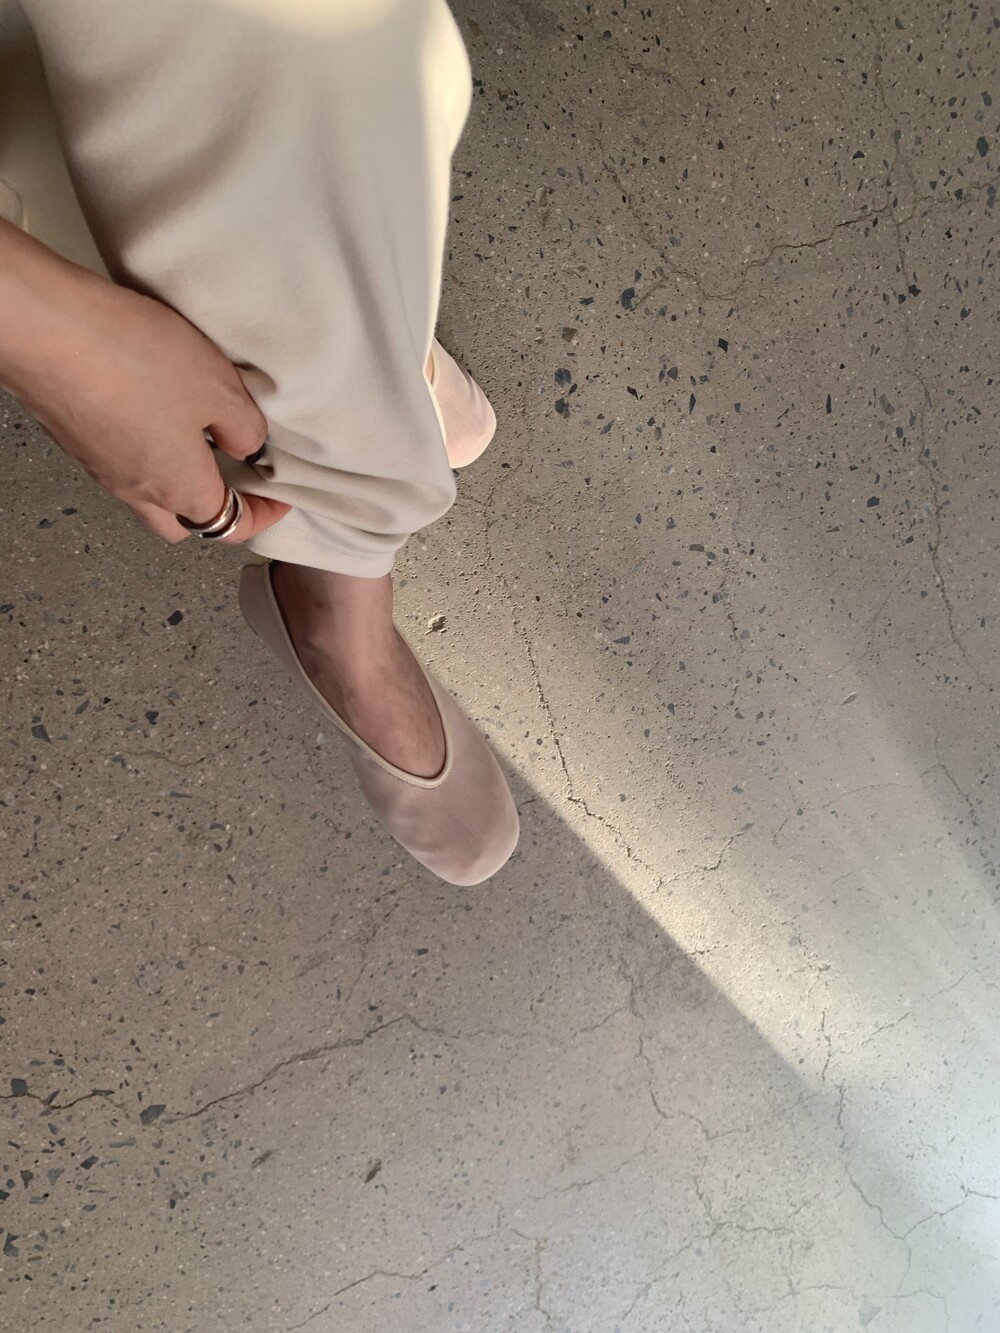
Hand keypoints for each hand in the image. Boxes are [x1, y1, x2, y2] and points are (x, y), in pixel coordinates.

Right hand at [0, 222, 289, 542]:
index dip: (262, 517)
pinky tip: (154, 405)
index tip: (279, 501)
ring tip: (198, 432)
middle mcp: (136, 489)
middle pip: (181, 522)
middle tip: (235, 477)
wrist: (44, 328)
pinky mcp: (75, 435)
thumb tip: (247, 445)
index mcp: (181, 490)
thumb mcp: (219, 387)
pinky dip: (144, 446)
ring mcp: (100, 465)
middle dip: (212, 509)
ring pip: (147, 491)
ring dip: (176, 473)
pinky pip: (119, 457)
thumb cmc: (131, 359)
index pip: (231, 527)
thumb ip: (244, 426)